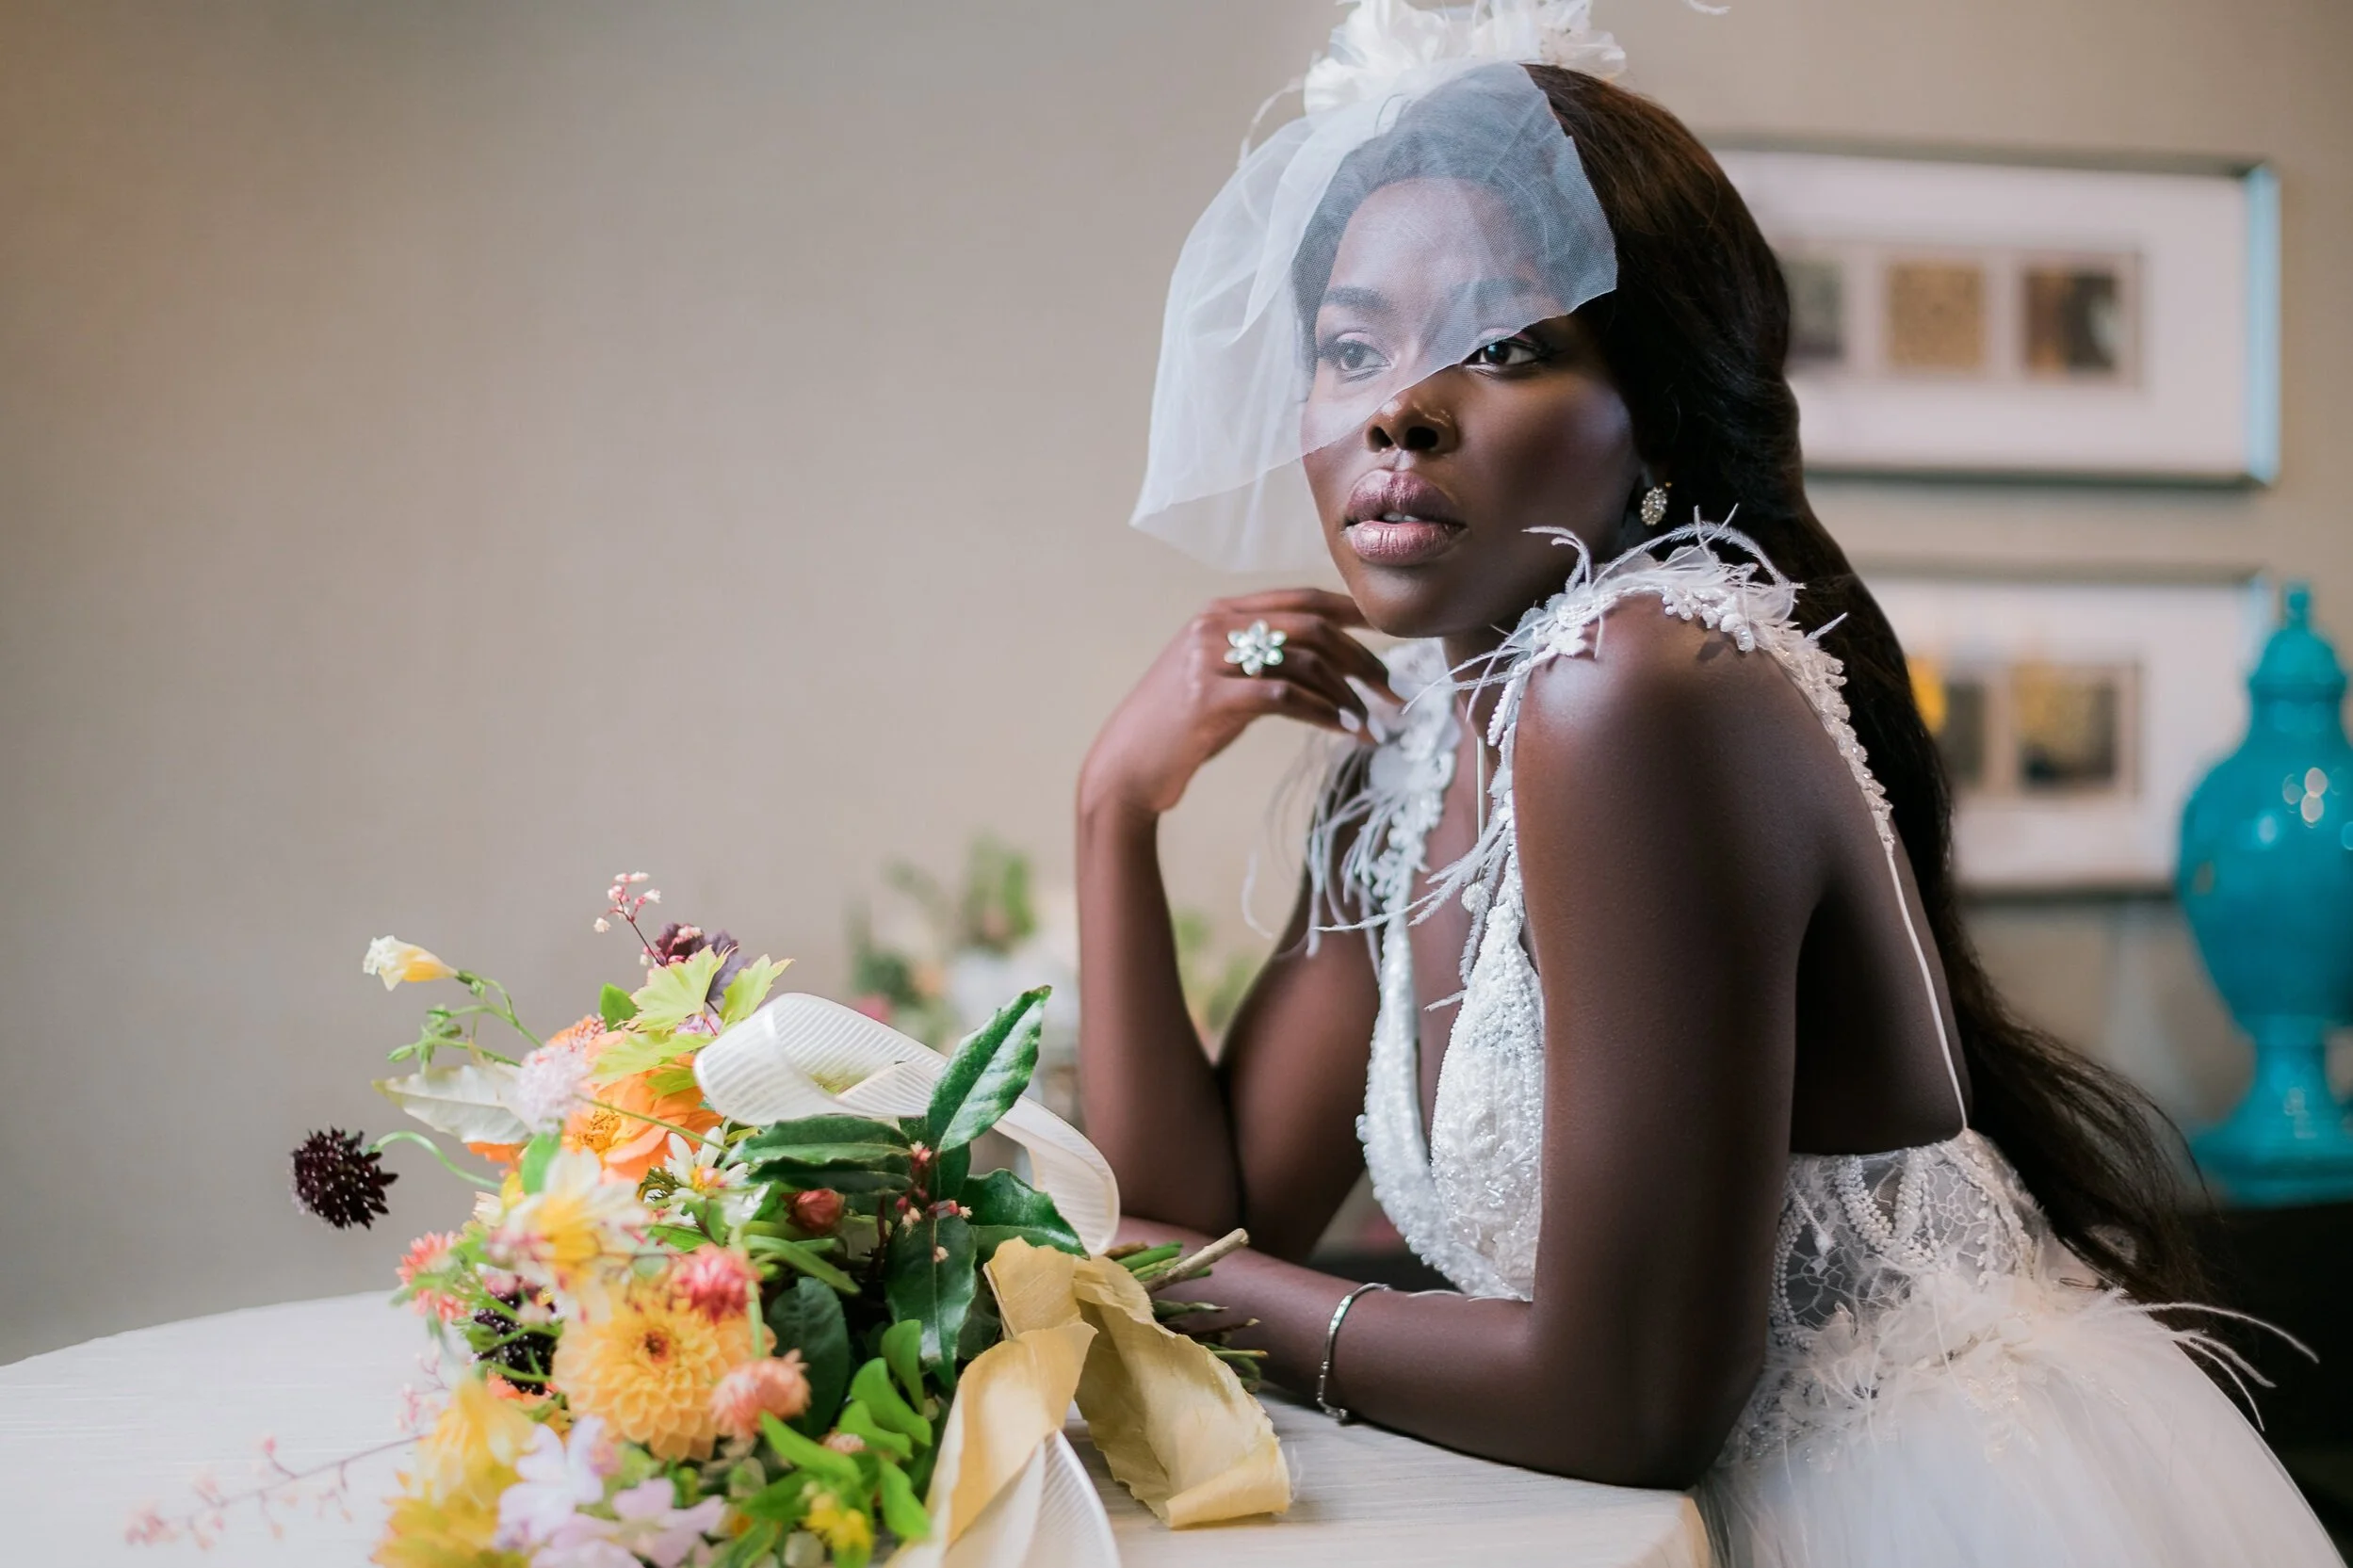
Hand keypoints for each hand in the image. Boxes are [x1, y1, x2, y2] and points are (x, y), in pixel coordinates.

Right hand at [1080, 589, 1399, 819]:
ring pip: (1303, 662)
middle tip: (1394, 689)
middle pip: (1311, 627)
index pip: (1300, 598)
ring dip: (1348, 695)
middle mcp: (1214, 627)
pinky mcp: (1209, 699)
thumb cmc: (1177, 729)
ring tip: (1371, 722)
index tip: (1390, 628)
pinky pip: (1285, 697)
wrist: (1123, 768)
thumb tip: (1324, 660)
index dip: (1351, 609)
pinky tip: (1346, 731)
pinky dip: (1325, 713)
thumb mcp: (1217, 679)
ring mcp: (1208, 661)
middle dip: (1362, 657)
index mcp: (1220, 614)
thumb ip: (1258, 658)